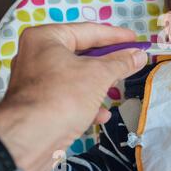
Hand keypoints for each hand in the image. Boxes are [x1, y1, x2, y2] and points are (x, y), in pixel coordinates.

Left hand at [0, 23, 146, 170]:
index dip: (116, 36)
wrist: (31, 139)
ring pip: (76, 77)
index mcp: (46, 38)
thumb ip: (121, 62)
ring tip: (118, 87)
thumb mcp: (100, 74)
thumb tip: (139, 55)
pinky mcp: (39, 104)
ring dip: (99, 84)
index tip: (135, 40)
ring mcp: (36, 81)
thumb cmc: (63, 96)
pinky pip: (68, 96)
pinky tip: (101, 114)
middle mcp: (36, 55)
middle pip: (82, 54)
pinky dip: (86, 103)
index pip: (89, 31)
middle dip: (108, 62)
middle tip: (130, 61)